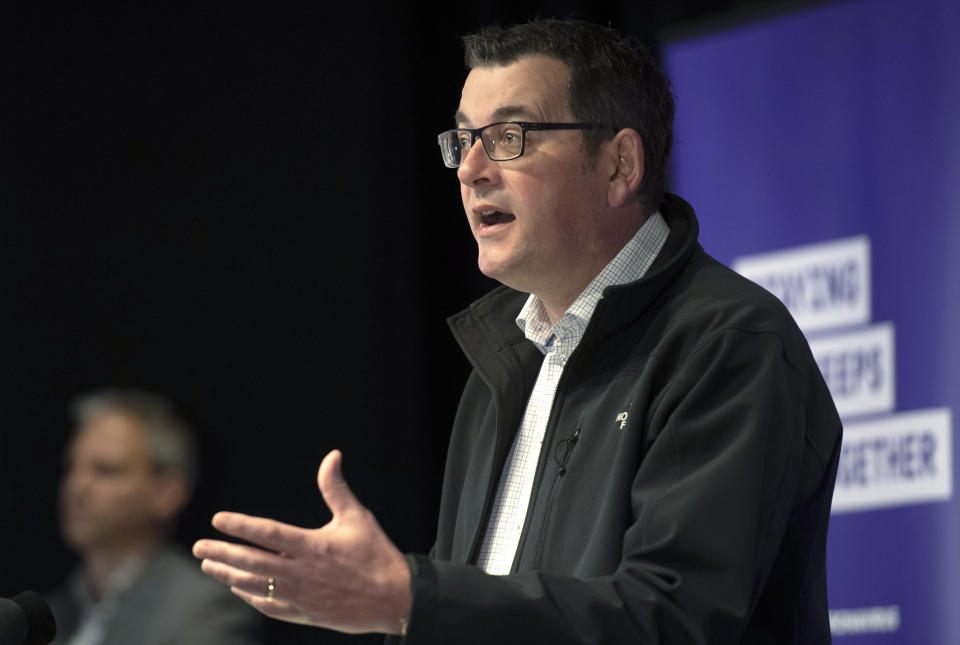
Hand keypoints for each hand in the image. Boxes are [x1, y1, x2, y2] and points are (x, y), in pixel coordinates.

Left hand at [192, 450, 411, 634]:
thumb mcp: (358, 517)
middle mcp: (301, 572)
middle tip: (198, 546)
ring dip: (228, 574)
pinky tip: (237, 588)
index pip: (268, 533)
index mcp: (312, 546)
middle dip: (222, 552)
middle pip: (251, 562)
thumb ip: (336, 488)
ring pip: (254, 585)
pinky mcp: (303, 613)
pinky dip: (249, 596)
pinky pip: (268, 605)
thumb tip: (332, 455)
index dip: (241, 525)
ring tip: (209, 565)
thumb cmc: (376, 554)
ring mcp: (300, 595)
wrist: (393, 598)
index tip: (218, 519)